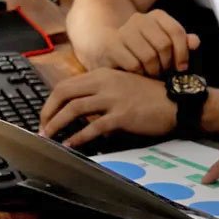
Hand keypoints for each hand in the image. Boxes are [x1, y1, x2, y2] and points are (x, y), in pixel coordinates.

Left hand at [39, 67, 175, 148]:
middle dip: (48, 111)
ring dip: (57, 124)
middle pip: (65, 93)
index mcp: (104, 74)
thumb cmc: (151, 96)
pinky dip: (78, 137)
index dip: (51, 101)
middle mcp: (105, 83)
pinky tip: (71, 144)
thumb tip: (81, 110)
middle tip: (42, 127)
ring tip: (49, 137)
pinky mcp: (121, 115)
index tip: (46, 115)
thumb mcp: (123, 85)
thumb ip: (102, 93)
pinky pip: (93, 127)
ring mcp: (113, 98)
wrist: (176, 102)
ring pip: (74, 109)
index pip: (67, 84)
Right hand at [82, 9, 199, 76]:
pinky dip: (139, 75)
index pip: (176, 32)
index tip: (182, 68)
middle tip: (163, 74)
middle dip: (166, 65)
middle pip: (164, 45)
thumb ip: (180, 43)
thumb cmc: (141, 50)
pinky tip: (138, 76)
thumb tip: (195, 42)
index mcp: (156, 16)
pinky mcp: (111, 45)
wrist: (104, 47)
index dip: (183, 53)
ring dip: (153, 72)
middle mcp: (139, 19)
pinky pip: (134, 65)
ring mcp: (124, 31)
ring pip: (149, 56)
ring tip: (151, 75)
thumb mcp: (162, 45)